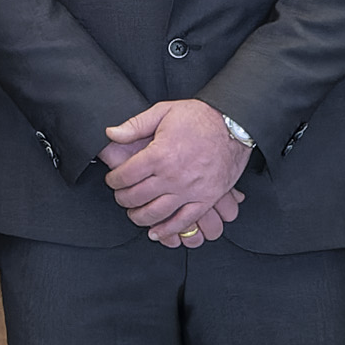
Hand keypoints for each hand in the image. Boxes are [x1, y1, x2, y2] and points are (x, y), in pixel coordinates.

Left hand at [100, 95, 247, 244]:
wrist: (233, 124)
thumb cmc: (199, 116)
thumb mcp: (163, 111)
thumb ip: (134, 125)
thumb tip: (110, 134)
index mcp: (160, 154)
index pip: (126, 175)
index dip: (114, 179)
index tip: (113, 179)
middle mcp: (173, 176)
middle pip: (137, 196)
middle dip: (122, 199)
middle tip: (120, 196)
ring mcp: (190, 190)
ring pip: (156, 213)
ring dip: (139, 217)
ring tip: (134, 213)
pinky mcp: (206, 199)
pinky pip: (184, 221)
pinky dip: (168, 230)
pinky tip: (156, 233)